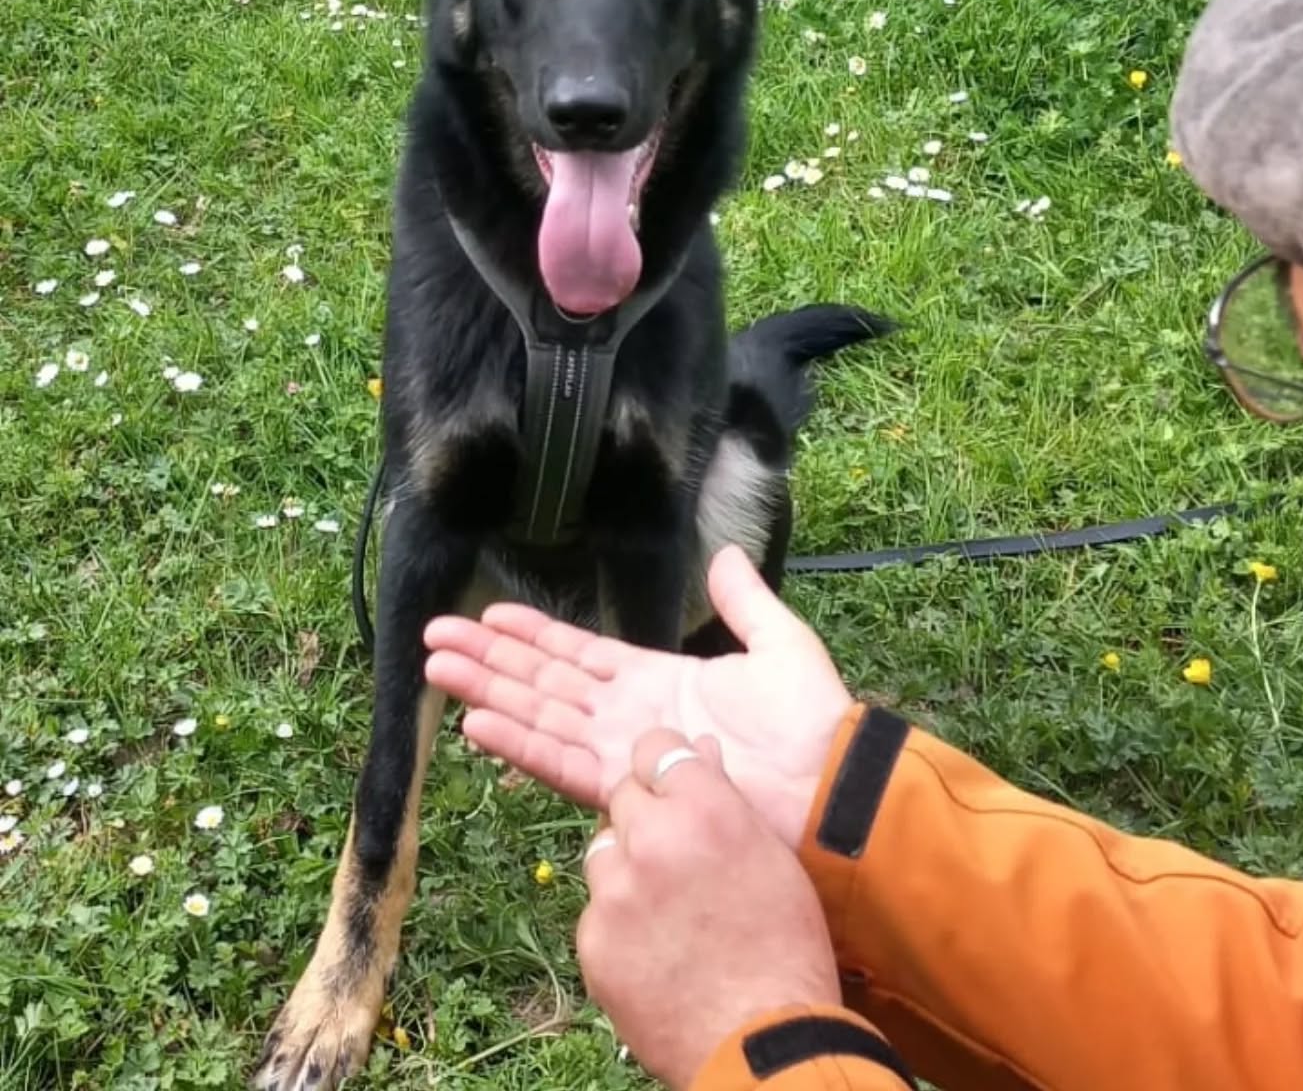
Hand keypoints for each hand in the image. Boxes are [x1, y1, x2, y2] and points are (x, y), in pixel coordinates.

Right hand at [424, 546, 853, 847]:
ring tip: (437, 670)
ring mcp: (622, 749)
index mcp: (656, 679)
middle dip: (489, 659)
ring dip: (488, 693)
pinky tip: (477, 725)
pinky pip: (562, 760)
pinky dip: (519, 743)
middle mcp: (627, 715)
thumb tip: (725, 554)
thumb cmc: (810, 720)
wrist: (829, 786)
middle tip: (434, 637)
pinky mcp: (626, 784)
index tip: (488, 614)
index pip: (579, 652)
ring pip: (540, 714)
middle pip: (544, 681)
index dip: (533, 634)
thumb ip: (744, 601)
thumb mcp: (778, 643)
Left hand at [578, 728, 841, 1088]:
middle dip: (645, 816)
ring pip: (604, 852)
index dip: (662, 766)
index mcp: (704, 809)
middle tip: (675, 853)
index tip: (668, 785)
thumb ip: (726, 799)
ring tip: (668, 906)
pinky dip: (617, 920)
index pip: (656, 748)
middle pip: (624, 797)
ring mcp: (615, 891)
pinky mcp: (593, 940)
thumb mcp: (771, 856)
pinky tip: (655, 947)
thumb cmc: (785, 946)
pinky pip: (596, 909)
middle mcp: (652, 838)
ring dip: (627, 866)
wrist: (762, 1042)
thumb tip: (699, 753)